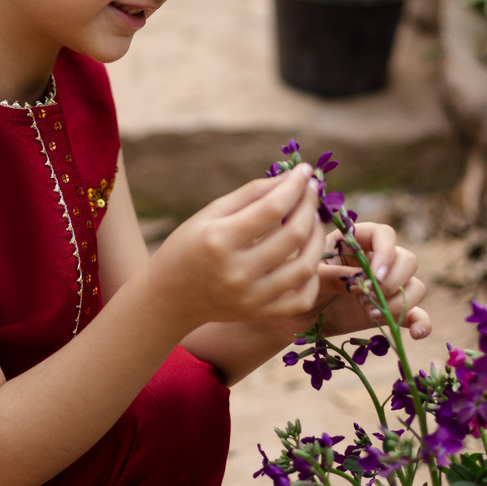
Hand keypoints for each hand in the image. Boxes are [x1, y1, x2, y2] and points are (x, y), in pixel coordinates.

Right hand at [145, 166, 327, 329]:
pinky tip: (308, 256)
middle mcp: (236, 272)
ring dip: (317, 238)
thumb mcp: (210, 214)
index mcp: (219, 240)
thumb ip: (250, 194)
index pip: (272, 208)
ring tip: (313, 220)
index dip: (294, 186)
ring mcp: (250, 297)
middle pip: (292, 235)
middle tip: (312, 192)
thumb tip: (290, 179)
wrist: (169, 297)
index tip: (305, 171)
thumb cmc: (187, 246)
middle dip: (309, 207)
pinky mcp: (259, 314)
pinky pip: (302, 298)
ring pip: (304, 267)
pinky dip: (313, 276)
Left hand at [261, 221, 428, 342]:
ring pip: (415, 286)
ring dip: (399, 303)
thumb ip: (333, 275)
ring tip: (370, 316)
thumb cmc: (295, 289)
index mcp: (354, 241)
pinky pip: (417, 314)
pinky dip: (422, 323)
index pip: (385, 234)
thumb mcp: (308, 278)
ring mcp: (385, 287)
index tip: (375, 276)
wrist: (291, 318)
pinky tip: (417, 334)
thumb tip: (364, 279)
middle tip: (366, 298)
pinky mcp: (389, 312)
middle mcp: (374, 261)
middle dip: (393, 281)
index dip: (387, 252)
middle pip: (407, 260)